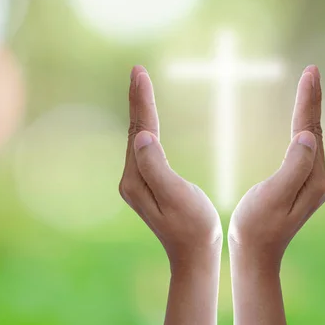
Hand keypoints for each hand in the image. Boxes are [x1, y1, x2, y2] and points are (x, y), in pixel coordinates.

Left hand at [119, 66, 220, 324]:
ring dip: (139, 110)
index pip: (139, 130)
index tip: (139, 72)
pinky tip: (147, 120)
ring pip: (137, 137)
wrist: (194, 255)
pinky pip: (143, 147)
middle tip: (137, 70)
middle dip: (137, 98)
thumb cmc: (193, 226)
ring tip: (140, 84)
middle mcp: (130, 178)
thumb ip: (156, 167)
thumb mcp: (176, 197)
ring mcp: (136, 181)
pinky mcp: (145, 183)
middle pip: (134, 130)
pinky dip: (145, 126)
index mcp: (137, 178)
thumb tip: (141, 136)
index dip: (141, 100)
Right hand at [228, 66, 324, 267]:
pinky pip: (304, 148)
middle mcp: (317, 178)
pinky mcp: (299, 184)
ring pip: (311, 137)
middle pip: (315, 130)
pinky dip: (302, 127)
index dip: (309, 101)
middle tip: (312, 71)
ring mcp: (310, 182)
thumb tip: (308, 136)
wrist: (255, 254)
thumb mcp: (274, 197)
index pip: (311, 130)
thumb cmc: (256, 226)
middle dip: (313, 99)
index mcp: (313, 179)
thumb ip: (293, 167)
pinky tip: (300, 123)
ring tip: (309, 86)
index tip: (309, 73)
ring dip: (310, 110)